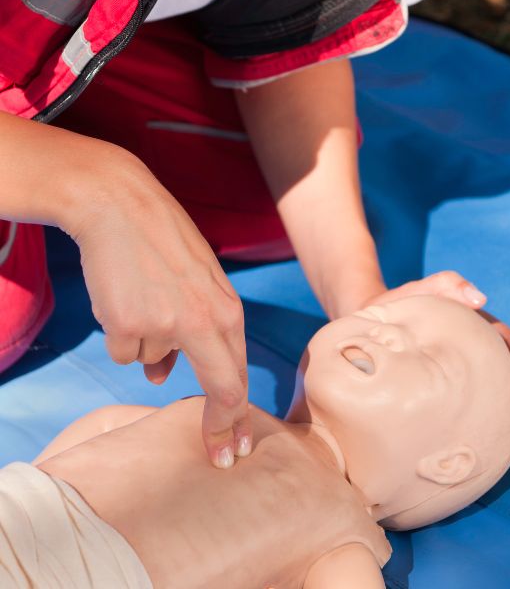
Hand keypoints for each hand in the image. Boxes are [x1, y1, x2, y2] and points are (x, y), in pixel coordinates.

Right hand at [65, 147, 251, 466]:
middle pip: (221, 390)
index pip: (238, 377)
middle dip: (220, 428)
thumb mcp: (199, 283)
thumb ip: (198, 330)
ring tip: (146, 298)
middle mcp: (201, 322)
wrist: (119, 205)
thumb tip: (162, 376)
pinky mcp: (125, 325)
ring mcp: (163, 325)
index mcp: (227, 311)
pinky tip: (124, 299)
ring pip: (154, 363)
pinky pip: (124, 351)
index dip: (238, 417)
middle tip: (221, 457)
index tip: (236, 446)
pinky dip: (122, 333)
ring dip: (148, 344)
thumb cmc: (164, 243)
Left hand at [360, 271, 509, 441]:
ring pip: (502, 386)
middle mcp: (478, 345)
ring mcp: (467, 362)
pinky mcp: (453, 378)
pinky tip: (497, 437)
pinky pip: (477, 397)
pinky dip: (493, 415)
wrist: (369, 320)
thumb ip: (447, 285)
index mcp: (478, 325)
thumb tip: (480, 299)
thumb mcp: (419, 292)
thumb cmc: (396, 305)